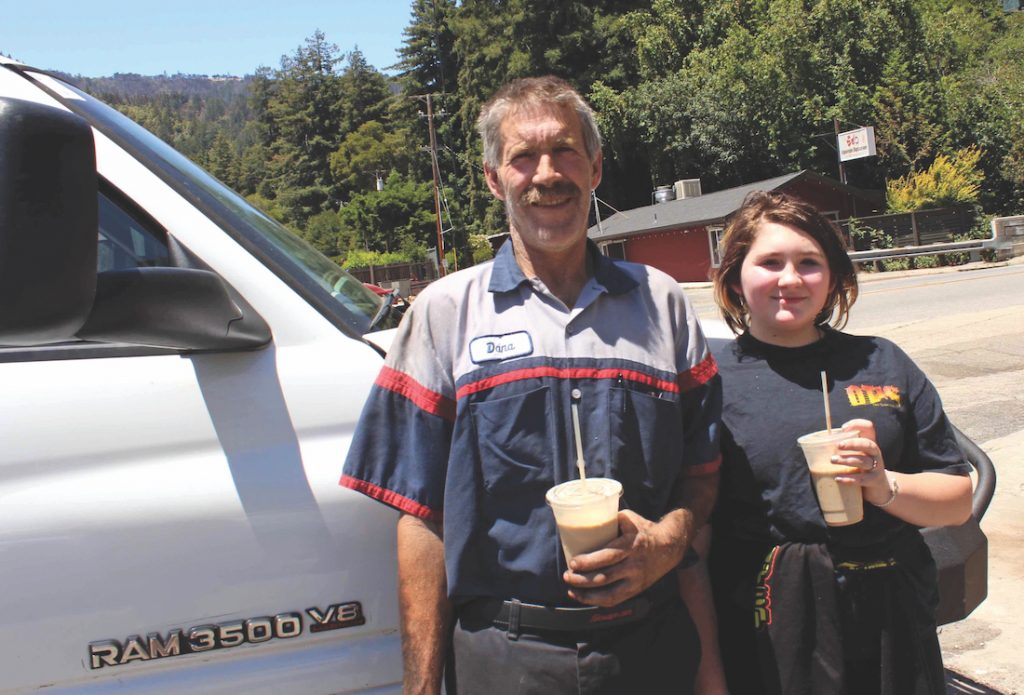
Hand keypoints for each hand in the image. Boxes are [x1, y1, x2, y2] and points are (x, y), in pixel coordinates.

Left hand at [561, 509, 683, 607]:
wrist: (669, 546)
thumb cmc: (643, 530)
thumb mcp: (630, 519)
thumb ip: (610, 520)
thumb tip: (584, 522)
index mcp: (632, 545)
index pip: (608, 556)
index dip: (589, 562)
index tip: (573, 562)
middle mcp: (635, 564)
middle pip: (605, 577)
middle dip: (583, 579)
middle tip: (567, 575)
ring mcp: (636, 580)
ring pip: (608, 593)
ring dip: (586, 593)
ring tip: (570, 587)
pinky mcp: (635, 590)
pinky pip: (614, 600)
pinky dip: (596, 601)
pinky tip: (581, 596)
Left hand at [834, 419, 893, 505]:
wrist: (879, 488)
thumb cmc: (862, 467)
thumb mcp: (857, 454)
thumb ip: (845, 447)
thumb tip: (823, 442)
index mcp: (869, 443)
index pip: (869, 428)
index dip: (857, 424)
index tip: (843, 428)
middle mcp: (875, 453)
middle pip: (868, 444)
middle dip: (853, 443)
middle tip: (838, 445)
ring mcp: (876, 467)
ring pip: (863, 461)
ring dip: (847, 460)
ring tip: (833, 460)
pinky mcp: (873, 480)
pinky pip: (862, 479)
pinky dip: (849, 479)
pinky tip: (837, 478)